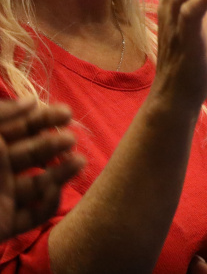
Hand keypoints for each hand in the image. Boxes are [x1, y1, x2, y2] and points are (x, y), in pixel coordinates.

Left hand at [0, 99, 84, 239]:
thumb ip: (2, 114)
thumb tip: (32, 101)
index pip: (19, 129)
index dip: (43, 119)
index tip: (67, 113)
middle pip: (32, 154)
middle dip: (55, 143)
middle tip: (72, 137)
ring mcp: (0, 199)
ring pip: (39, 184)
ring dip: (61, 172)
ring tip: (78, 161)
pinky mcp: (5, 225)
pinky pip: (33, 216)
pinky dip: (49, 205)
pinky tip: (52, 190)